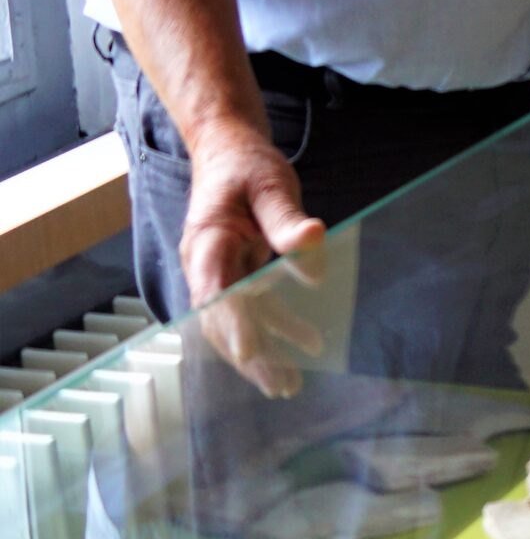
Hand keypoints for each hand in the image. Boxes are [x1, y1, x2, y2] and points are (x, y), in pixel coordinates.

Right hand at [177, 130, 326, 396]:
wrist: (229, 153)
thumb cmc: (246, 166)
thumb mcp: (270, 183)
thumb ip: (286, 217)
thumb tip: (313, 241)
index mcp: (207, 241)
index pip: (213, 290)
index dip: (229, 323)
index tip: (249, 350)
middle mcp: (208, 265)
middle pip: (222, 319)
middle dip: (249, 355)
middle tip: (279, 385)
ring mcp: (223, 273)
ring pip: (241, 321)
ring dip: (265, 353)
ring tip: (291, 385)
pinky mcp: (242, 274)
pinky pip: (260, 308)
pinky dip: (283, 328)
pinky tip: (311, 344)